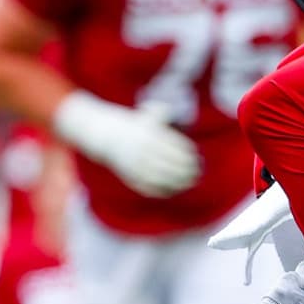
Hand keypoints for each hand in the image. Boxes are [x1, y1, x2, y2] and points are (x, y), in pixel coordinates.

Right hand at [52, 91, 201, 197]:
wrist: (106, 136)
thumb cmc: (134, 125)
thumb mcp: (148, 114)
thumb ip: (163, 112)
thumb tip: (180, 116)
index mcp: (150, 136)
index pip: (176, 149)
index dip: (189, 155)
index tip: (197, 158)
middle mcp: (144, 151)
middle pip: (172, 164)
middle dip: (188, 170)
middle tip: (197, 172)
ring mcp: (136, 165)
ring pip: (163, 178)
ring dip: (179, 182)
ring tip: (190, 182)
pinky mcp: (130, 177)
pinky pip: (149, 187)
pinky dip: (163, 191)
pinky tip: (174, 190)